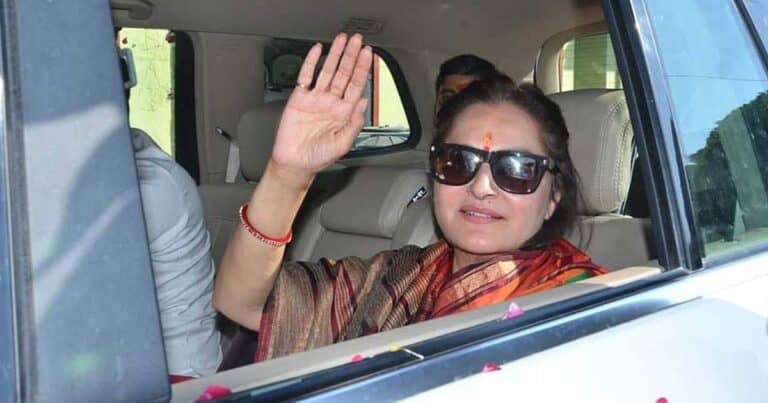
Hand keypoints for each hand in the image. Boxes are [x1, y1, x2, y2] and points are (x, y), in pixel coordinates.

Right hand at [270, 33, 372, 177]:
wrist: (295, 163)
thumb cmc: (319, 157)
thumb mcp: (343, 143)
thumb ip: (355, 123)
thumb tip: (363, 103)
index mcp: (344, 112)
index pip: (356, 85)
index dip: (363, 69)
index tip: (368, 54)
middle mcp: (331, 102)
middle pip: (344, 74)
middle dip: (351, 56)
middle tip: (357, 41)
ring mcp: (316, 98)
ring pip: (327, 71)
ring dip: (335, 55)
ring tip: (342, 40)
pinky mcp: (299, 98)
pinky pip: (306, 76)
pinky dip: (311, 63)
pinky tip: (318, 51)